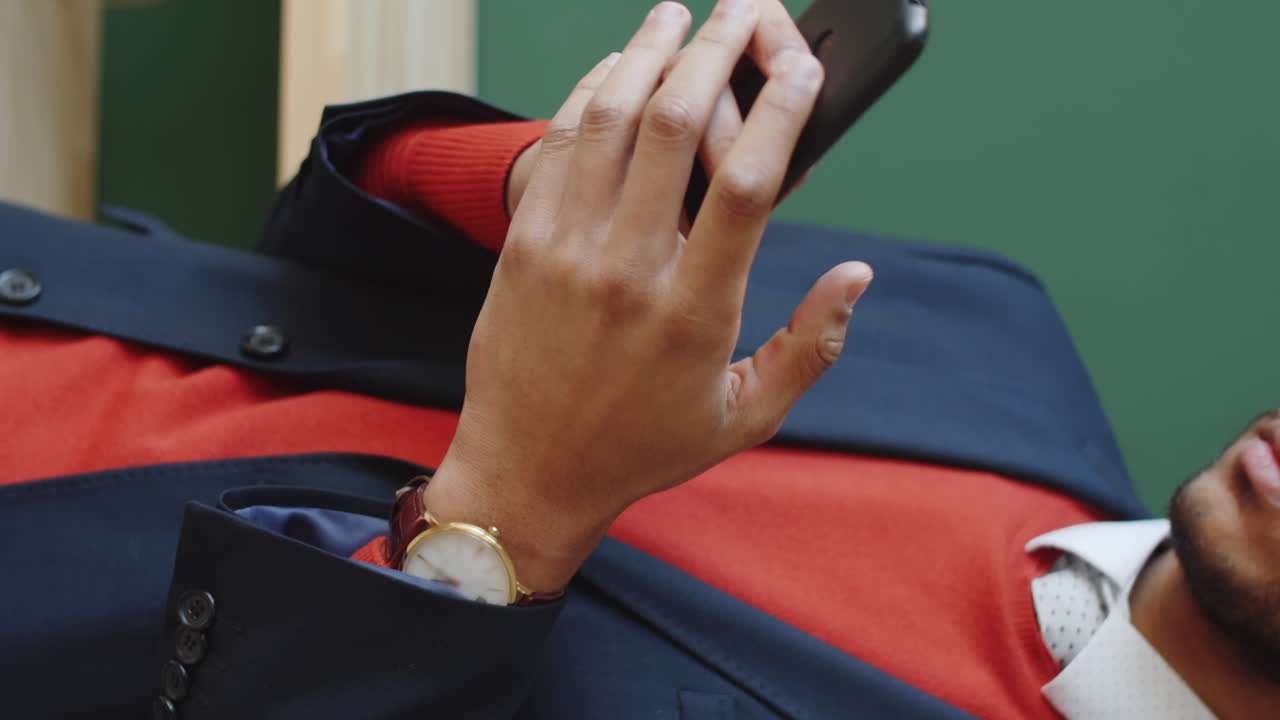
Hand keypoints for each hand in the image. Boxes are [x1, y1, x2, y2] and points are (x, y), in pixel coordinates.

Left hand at [431, 0, 872, 592]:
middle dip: (717, 50)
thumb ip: (810, 346)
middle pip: (676, 126)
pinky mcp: (523, 243)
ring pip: (610, 119)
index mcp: (696, 312)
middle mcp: (630, 269)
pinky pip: (559, 144)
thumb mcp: (744, 417)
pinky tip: (616, 66)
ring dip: (648, 52)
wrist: (526, 472)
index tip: (806, 64)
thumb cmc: (641, 447)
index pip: (750, 184)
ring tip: (678, 14)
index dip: (782, 109)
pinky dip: (590, 92)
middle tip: (744, 8)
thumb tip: (857, 275)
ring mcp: (567, 250)